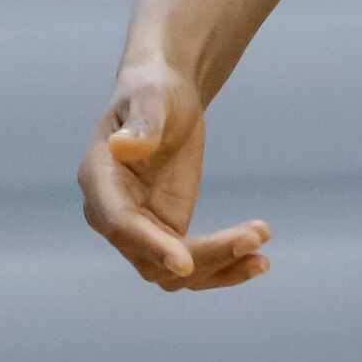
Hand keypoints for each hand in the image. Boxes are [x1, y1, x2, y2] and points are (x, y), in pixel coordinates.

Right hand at [76, 60, 270, 292]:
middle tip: (253, 240)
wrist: (165, 97)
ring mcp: (140, 228)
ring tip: (262, 254)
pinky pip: (191, 263)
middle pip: (151, 258)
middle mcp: (113, 213)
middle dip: (202, 257)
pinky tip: (257, 258)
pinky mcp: (166, 232)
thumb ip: (141, 123)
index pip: (119, 223)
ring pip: (172, 272)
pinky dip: (223, 265)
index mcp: (99, 179)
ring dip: (218, 267)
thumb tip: (124, 146)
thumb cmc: (153, 89)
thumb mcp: (151, 97)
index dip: (149, 245)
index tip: (184, 263)